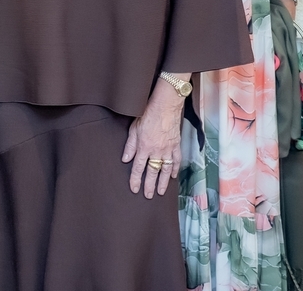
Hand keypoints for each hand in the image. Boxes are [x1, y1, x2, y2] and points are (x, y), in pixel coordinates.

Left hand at [121, 80, 183, 197]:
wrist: (165, 105)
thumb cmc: (148, 114)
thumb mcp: (134, 129)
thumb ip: (130, 145)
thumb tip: (125, 159)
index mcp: (143, 147)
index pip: (138, 168)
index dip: (136, 180)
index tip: (134, 189)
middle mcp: (156, 151)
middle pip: (152, 172)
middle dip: (150, 185)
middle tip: (149, 196)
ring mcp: (167, 149)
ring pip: (165, 169)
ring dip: (163, 182)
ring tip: (161, 191)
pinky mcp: (176, 144)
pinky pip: (176, 160)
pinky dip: (175, 169)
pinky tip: (174, 176)